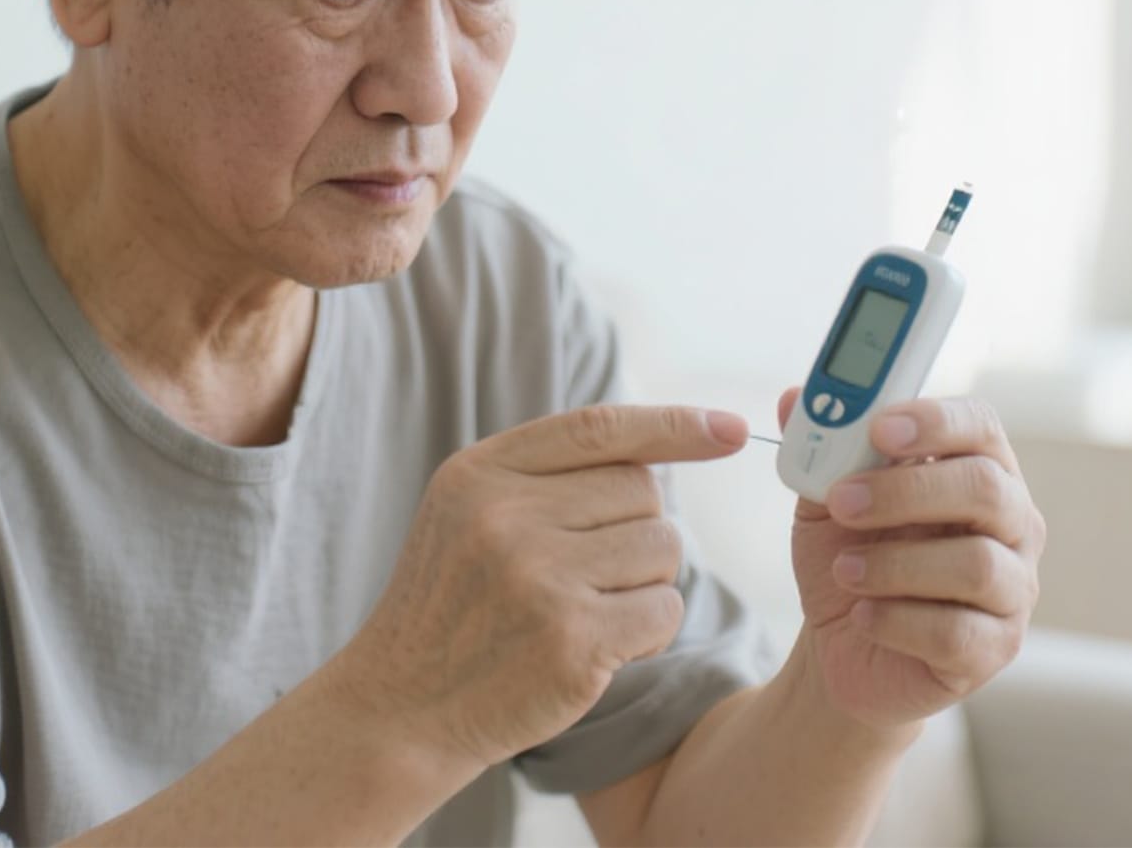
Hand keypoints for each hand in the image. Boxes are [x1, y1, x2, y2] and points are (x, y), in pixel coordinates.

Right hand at [331, 403, 749, 769]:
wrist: (402, 708)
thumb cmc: (451, 608)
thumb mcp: (466, 514)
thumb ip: (544, 475)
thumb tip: (664, 449)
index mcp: (480, 473)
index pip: (599, 429)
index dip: (672, 424)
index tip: (730, 428)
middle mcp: (506, 516)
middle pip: (643, 492)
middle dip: (637, 531)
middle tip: (586, 575)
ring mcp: (538, 578)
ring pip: (662, 549)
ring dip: (646, 584)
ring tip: (586, 611)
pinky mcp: (571, 640)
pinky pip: (664, 611)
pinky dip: (650, 632)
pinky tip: (600, 648)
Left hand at [777, 389, 1045, 730]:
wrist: (843, 643)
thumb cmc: (850, 558)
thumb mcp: (825, 500)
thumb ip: (821, 450)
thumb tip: (796, 399)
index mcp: (975, 468)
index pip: (979, 425)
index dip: (934, 421)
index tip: (878, 429)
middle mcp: (1010, 524)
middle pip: (985, 488)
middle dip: (905, 491)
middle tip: (842, 501)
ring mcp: (1012, 588)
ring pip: (976, 564)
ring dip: (896, 564)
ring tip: (845, 570)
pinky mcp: (995, 648)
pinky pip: (958, 633)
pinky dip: (897, 621)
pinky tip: (862, 615)